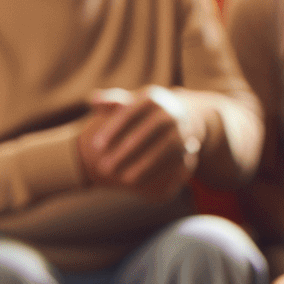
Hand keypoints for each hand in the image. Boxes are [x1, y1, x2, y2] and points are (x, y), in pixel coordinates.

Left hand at [80, 86, 205, 198]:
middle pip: (149, 130)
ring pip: (166, 148)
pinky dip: (161, 172)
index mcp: (152, 99)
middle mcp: (171, 112)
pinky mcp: (189, 147)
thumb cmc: (144, 112)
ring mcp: (183, 130)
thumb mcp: (130, 103)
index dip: (113, 129)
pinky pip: (177, 161)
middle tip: (105, 167)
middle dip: (127, 150)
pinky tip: (143, 183)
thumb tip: (94, 100)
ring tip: (125, 180)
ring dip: (146, 165)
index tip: (96, 146)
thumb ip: (111, 101)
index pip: (130, 113)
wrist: (182, 116)